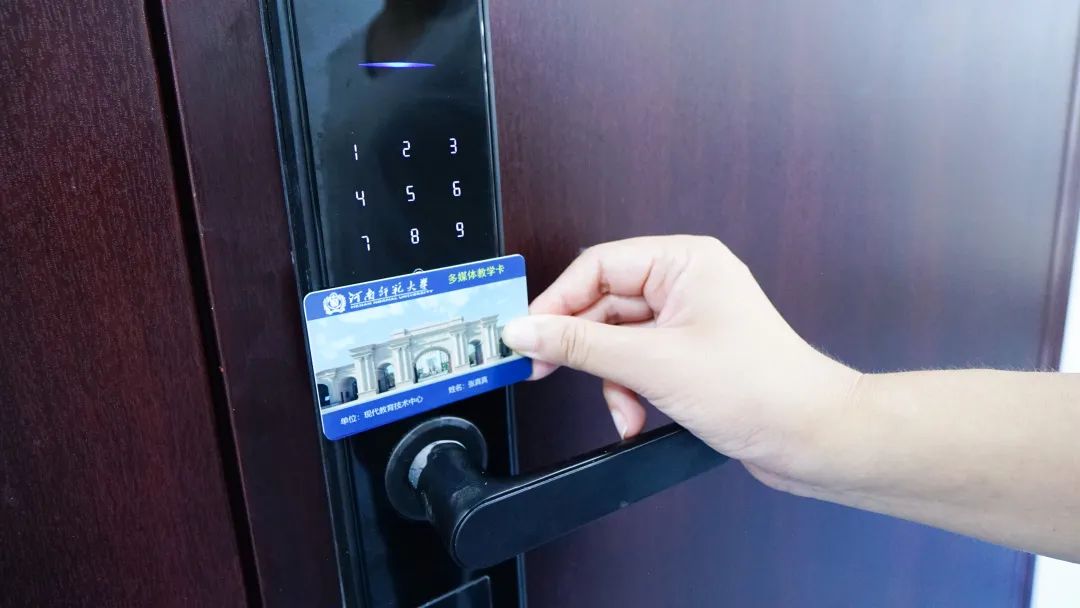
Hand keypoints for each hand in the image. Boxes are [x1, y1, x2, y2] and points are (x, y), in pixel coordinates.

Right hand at [501, 235, 860, 487]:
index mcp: (684, 262)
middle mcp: (686, 284)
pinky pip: (636, 363)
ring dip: (610, 379)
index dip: (556, 301)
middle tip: (546, 370)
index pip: (597, 266)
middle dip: (583, 349)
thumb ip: (579, 345)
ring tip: (623, 406)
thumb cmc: (761, 389)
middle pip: (603, 305)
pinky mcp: (689, 355)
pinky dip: (628, 390)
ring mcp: (688, 321)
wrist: (812, 438)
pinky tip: (635, 414)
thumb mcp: (653, 364)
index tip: (525, 334)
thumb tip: (526, 330)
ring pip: (616, 340)